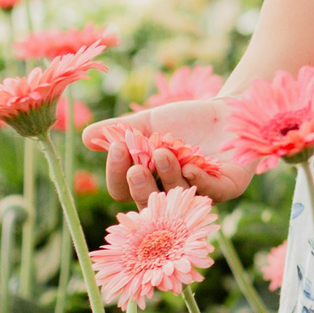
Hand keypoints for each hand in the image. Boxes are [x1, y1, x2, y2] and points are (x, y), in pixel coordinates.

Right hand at [85, 97, 255, 205]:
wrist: (228, 108)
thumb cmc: (186, 119)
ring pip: (176, 196)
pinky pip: (211, 193)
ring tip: (164, 151)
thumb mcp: (149, 122)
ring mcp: (200, 194)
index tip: (117, 147)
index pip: (123, 190)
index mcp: (149, 183)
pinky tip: (190, 167)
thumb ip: (120, 130)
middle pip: (146, 204)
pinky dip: (198, 181)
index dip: (116, 173)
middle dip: (139, 186)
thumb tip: (85, 137)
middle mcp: (171, 195)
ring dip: (167, 175)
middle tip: (136, 167)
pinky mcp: (228, 187)